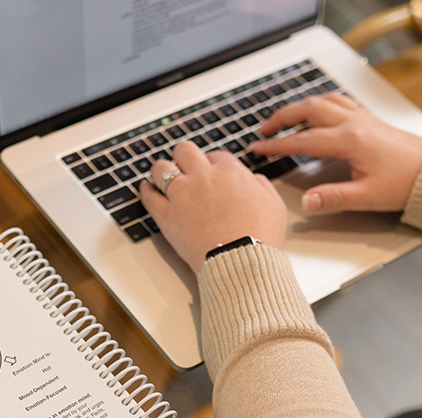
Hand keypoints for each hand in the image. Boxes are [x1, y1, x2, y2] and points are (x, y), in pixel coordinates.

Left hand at [140, 142, 286, 274]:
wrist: (242, 262)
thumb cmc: (261, 237)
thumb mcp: (275, 205)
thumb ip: (261, 186)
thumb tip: (252, 180)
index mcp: (230, 171)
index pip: (216, 156)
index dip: (212, 163)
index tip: (210, 172)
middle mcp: (203, 177)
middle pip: (185, 151)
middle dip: (184, 156)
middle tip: (184, 165)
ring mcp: (182, 195)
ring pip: (162, 168)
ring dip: (162, 169)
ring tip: (162, 174)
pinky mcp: (167, 216)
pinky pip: (149, 196)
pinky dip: (146, 190)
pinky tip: (146, 188)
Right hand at [252, 93, 421, 213]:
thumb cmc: (406, 183)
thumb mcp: (366, 197)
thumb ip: (333, 198)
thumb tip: (306, 203)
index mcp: (349, 140)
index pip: (303, 140)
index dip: (277, 145)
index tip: (258, 148)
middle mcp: (354, 123)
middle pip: (309, 109)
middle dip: (282, 117)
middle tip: (265, 129)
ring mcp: (363, 118)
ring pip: (324, 101)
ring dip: (301, 106)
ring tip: (286, 118)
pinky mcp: (371, 120)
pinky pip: (340, 102)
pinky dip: (321, 104)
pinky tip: (319, 112)